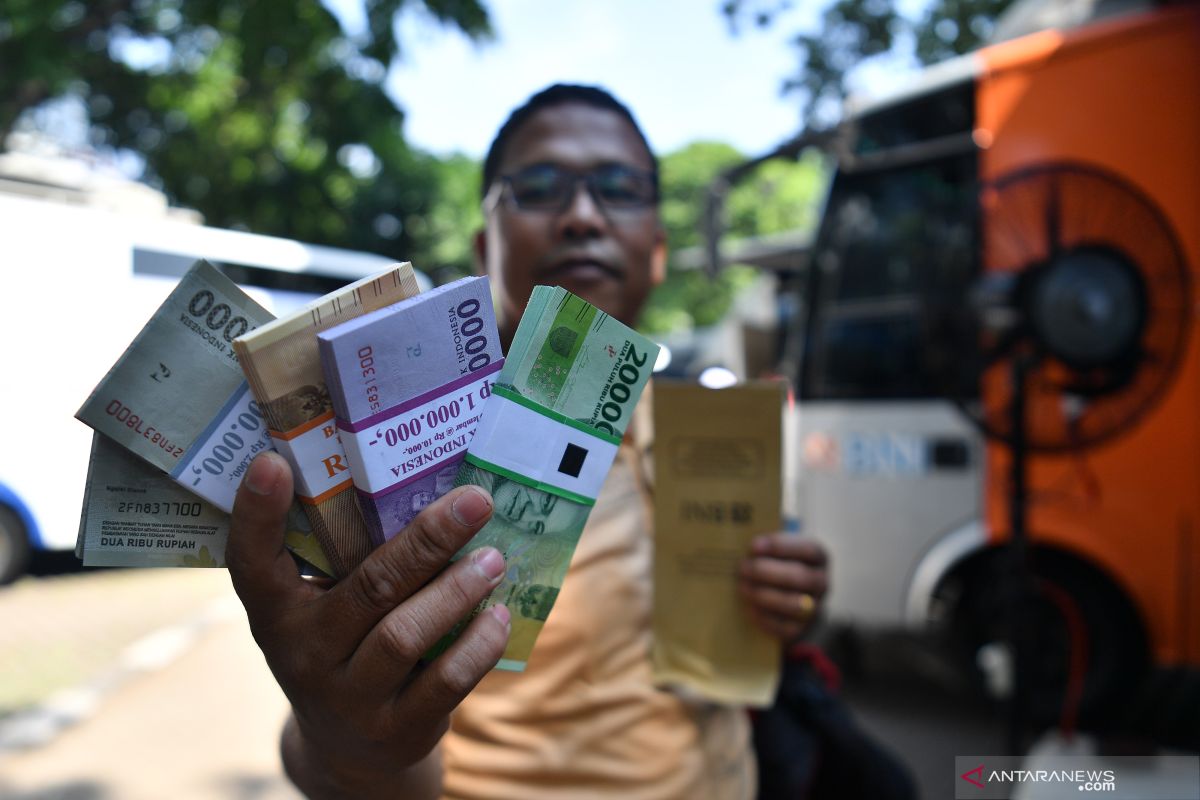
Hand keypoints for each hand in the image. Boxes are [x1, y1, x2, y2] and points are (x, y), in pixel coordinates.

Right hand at [226, 452, 510, 798]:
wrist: (348, 747)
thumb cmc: (342, 644)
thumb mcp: (322, 605)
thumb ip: (347, 557)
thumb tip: (425, 479)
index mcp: (277, 610)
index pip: (250, 560)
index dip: (257, 513)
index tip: (272, 462)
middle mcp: (303, 652)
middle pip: (367, 588)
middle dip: (426, 540)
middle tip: (475, 500)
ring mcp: (347, 696)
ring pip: (404, 636)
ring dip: (457, 592)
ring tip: (493, 559)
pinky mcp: (395, 729)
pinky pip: (442, 683)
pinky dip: (476, 646)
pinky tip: (498, 616)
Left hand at [738, 534, 828, 642]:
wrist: (785, 598)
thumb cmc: (775, 564)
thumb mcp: (776, 550)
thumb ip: (766, 546)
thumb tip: (751, 548)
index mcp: (818, 557)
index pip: (808, 550)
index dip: (781, 547)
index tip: (754, 546)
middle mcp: (821, 582)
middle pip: (800, 577)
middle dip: (768, 572)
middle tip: (743, 568)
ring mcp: (814, 608)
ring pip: (794, 604)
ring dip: (765, 596)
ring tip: (743, 587)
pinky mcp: (800, 629)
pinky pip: (784, 627)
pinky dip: (765, 617)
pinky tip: (748, 606)